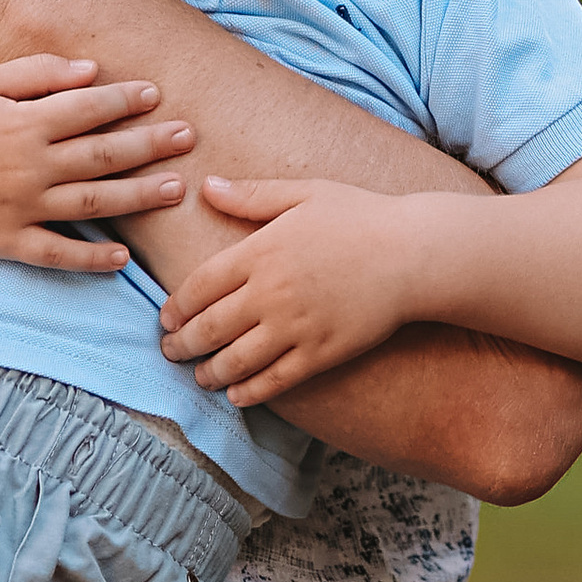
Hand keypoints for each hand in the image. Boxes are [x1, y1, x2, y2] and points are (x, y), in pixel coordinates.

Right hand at [0, 57, 193, 269]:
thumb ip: (37, 73)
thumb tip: (91, 69)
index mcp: (24, 122)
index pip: (88, 108)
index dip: (126, 100)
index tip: (157, 95)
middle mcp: (28, 166)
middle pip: (103, 155)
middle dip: (151, 144)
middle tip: (189, 136)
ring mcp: (19, 207)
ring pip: (92, 204)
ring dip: (138, 197)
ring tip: (175, 189)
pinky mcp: (6, 242)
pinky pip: (56, 254)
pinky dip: (90, 260)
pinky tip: (122, 260)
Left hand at [159, 176, 434, 406]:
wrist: (415, 254)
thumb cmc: (360, 217)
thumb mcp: (304, 193)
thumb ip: (252, 195)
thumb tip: (205, 186)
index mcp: (260, 252)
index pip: (198, 286)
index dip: (176, 308)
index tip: (166, 320)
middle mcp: (271, 293)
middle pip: (209, 328)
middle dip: (182, 346)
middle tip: (171, 353)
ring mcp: (296, 327)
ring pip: (236, 361)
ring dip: (210, 373)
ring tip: (201, 377)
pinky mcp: (322, 353)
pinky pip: (275, 381)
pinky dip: (249, 392)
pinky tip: (237, 395)